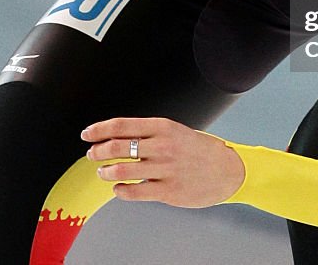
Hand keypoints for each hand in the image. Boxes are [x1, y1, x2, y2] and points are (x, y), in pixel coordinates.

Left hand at [82, 117, 244, 207]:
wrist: (230, 170)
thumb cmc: (202, 150)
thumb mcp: (176, 132)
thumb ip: (150, 134)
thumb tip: (118, 137)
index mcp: (163, 127)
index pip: (121, 125)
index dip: (99, 130)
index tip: (87, 134)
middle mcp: (162, 146)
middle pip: (117, 147)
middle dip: (98, 152)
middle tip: (92, 155)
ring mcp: (165, 169)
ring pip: (121, 170)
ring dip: (105, 172)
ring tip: (103, 173)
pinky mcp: (168, 191)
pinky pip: (134, 192)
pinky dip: (120, 190)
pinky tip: (119, 188)